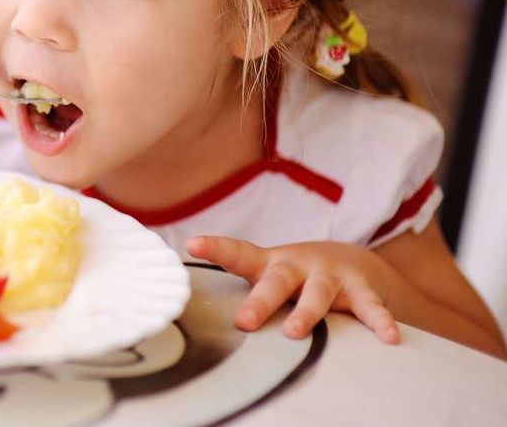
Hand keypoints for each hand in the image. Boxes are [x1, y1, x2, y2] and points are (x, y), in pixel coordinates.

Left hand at [186, 236, 401, 343]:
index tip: (191, 243)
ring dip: (307, 312)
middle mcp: (298, 265)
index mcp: (270, 264)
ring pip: (318, 293)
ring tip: (295, 332)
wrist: (351, 260)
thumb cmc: (295, 276)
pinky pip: (370, 306)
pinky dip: (379, 321)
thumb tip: (199, 317)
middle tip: (243, 321)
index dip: (215, 249)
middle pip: (276, 282)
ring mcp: (330, 275)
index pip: (238, 254)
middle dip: (260, 302)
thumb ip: (243, 292)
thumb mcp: (269, 276)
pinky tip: (388, 336)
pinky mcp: (361, 287)